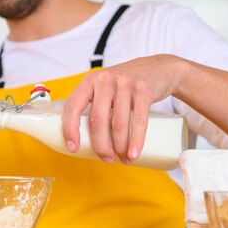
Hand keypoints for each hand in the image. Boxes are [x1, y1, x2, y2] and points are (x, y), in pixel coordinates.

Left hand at [61, 55, 183, 163]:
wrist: (157, 68)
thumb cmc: (124, 85)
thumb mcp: (104, 87)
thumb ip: (93, 105)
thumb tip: (84, 140)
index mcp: (89, 82)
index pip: (72, 106)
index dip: (70, 129)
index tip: (73, 148)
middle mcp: (105, 80)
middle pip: (97, 120)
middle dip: (100, 145)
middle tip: (106, 158)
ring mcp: (125, 84)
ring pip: (118, 123)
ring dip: (120, 146)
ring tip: (123, 159)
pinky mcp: (144, 90)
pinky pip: (139, 120)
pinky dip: (136, 140)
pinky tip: (134, 153)